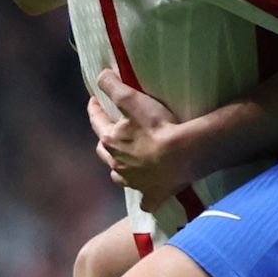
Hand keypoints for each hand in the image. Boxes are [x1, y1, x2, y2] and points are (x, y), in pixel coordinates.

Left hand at [87, 67, 199, 201]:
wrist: (183, 155)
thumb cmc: (157, 127)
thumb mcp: (131, 99)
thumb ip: (113, 86)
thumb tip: (100, 76)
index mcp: (111, 142)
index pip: (97, 122)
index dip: (94, 109)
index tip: (94, 100)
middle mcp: (118, 165)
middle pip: (104, 152)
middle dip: (105, 142)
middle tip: (109, 132)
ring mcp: (135, 183)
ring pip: (120, 177)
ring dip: (120, 170)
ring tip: (125, 163)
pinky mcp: (153, 195)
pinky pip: (146, 200)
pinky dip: (146, 197)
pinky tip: (148, 195)